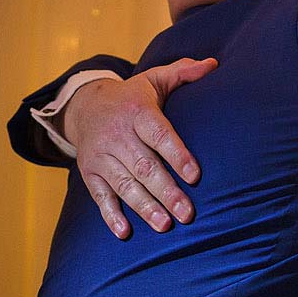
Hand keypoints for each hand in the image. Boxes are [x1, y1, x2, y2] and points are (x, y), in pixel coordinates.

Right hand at [67, 57, 214, 238]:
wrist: (84, 106)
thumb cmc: (132, 98)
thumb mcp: (154, 80)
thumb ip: (183, 72)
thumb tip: (213, 64)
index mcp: (137, 112)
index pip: (159, 134)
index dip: (177, 155)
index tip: (195, 176)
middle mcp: (117, 134)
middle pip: (144, 166)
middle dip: (166, 191)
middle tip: (188, 213)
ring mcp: (101, 155)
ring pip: (124, 184)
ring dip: (144, 207)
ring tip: (165, 226)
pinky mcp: (90, 172)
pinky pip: (99, 196)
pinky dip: (110, 215)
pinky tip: (125, 232)